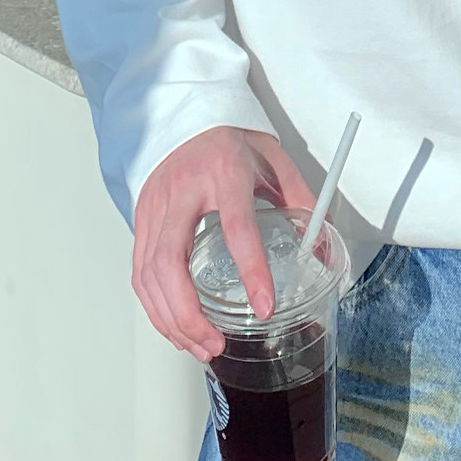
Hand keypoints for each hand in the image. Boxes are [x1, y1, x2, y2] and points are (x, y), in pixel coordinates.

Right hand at [132, 125, 312, 361]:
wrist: (186, 114)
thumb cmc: (230, 139)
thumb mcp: (273, 158)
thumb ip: (299, 198)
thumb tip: (321, 245)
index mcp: (223, 172)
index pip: (236, 226)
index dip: (251, 270)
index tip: (265, 306)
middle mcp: (182, 191)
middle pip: (171, 262)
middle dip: (190, 314)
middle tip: (214, 345)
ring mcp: (155, 206)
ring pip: (149, 274)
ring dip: (171, 319)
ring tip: (199, 346)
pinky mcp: (139, 218)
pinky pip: (139, 271)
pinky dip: (154, 306)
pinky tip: (174, 325)